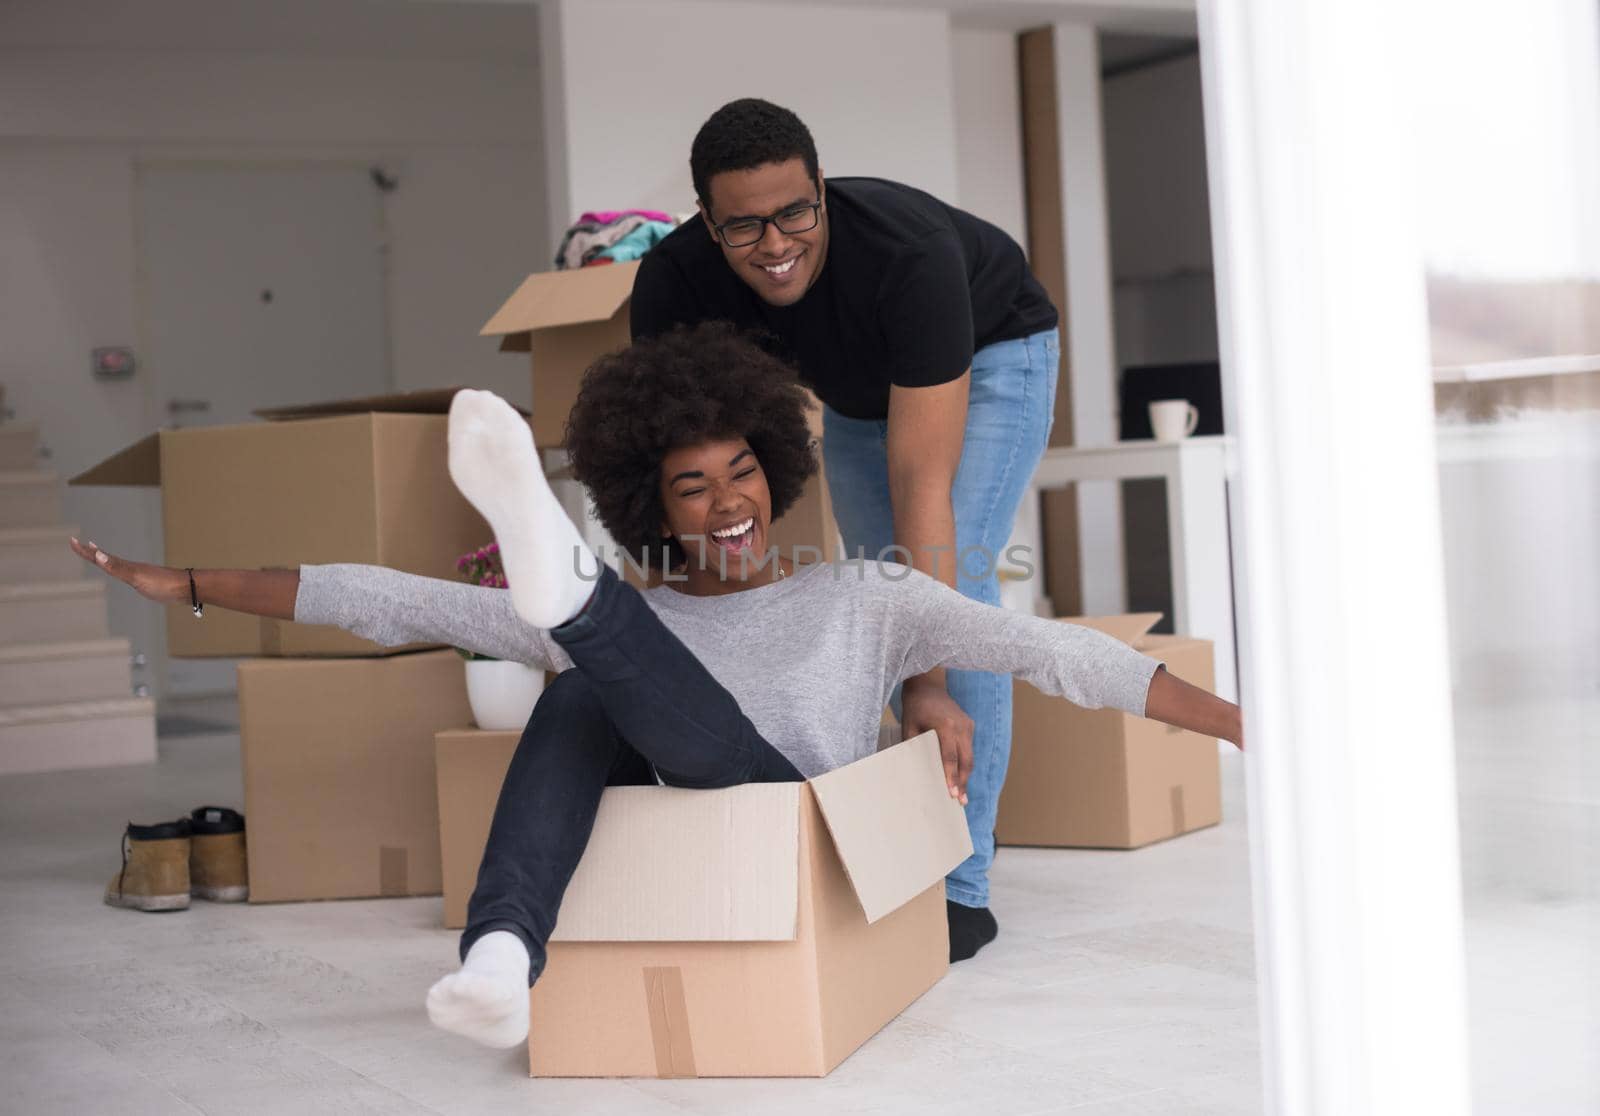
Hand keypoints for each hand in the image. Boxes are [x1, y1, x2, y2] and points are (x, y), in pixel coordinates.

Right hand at [69, 537, 187, 604]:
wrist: (187, 588)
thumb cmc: (162, 584)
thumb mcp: (136, 577)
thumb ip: (117, 567)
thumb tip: (98, 555)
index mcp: (125, 566)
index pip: (100, 557)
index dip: (85, 550)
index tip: (72, 541)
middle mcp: (130, 567)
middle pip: (106, 558)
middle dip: (90, 552)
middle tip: (78, 544)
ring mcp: (139, 573)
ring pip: (116, 564)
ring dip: (103, 558)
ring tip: (96, 553)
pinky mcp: (147, 581)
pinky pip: (127, 572)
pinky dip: (119, 569)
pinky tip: (122, 571)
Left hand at [901, 677, 973, 804]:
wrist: (927, 686)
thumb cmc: (914, 707)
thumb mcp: (909, 727)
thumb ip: (914, 747)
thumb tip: (915, 772)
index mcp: (946, 725)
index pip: (950, 757)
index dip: (952, 777)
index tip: (953, 793)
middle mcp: (961, 726)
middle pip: (965, 760)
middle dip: (963, 782)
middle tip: (961, 801)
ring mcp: (967, 725)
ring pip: (970, 756)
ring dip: (966, 775)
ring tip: (962, 795)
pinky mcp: (969, 725)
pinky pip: (968, 748)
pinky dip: (965, 763)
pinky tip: (961, 777)